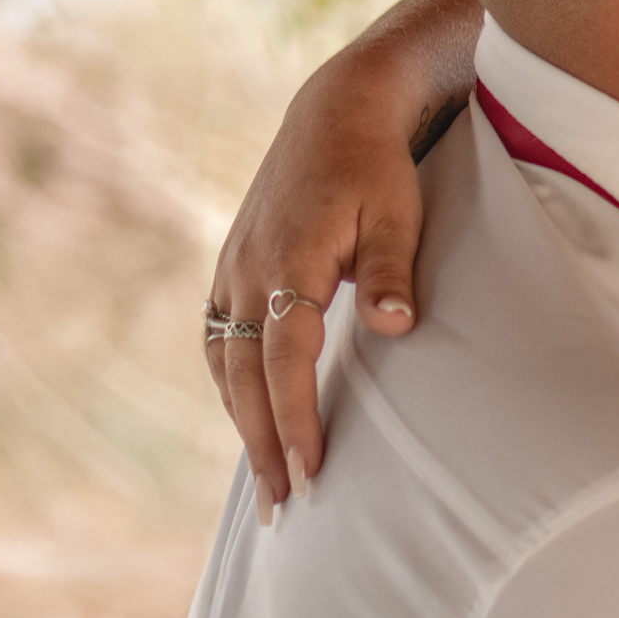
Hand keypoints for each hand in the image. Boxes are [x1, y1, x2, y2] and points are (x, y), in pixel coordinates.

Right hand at [206, 52, 445, 514]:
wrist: (338, 111)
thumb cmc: (378, 165)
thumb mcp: (398, 212)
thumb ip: (391, 272)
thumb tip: (397, 328)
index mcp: (288, 262)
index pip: (286, 360)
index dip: (295, 418)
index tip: (310, 470)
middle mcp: (247, 271)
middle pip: (246, 376)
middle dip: (262, 443)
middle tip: (283, 505)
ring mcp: (233, 268)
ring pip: (226, 363)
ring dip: (242, 421)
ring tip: (265, 478)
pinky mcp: (233, 265)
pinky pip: (220, 338)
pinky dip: (231, 383)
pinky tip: (248, 413)